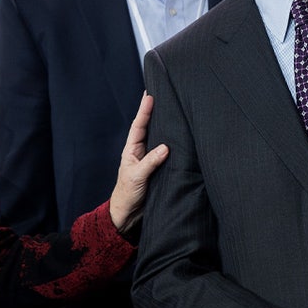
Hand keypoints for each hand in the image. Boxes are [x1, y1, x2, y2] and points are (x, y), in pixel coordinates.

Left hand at [109, 93, 168, 233]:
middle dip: (154, 111)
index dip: (144, 110)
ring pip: (158, 138)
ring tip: (171, 108)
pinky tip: (179, 134)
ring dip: (164, 125)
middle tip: (161, 93)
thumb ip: (151, 162)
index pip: (139, 125)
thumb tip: (166, 147)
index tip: (149, 94)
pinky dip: (172, 142)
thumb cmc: (128, 194)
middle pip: (149, 127)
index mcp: (132, 150)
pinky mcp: (158, 168)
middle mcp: (141, 151)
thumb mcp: (138, 177)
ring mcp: (150, 159)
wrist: (128, 214)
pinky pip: (166, 152)